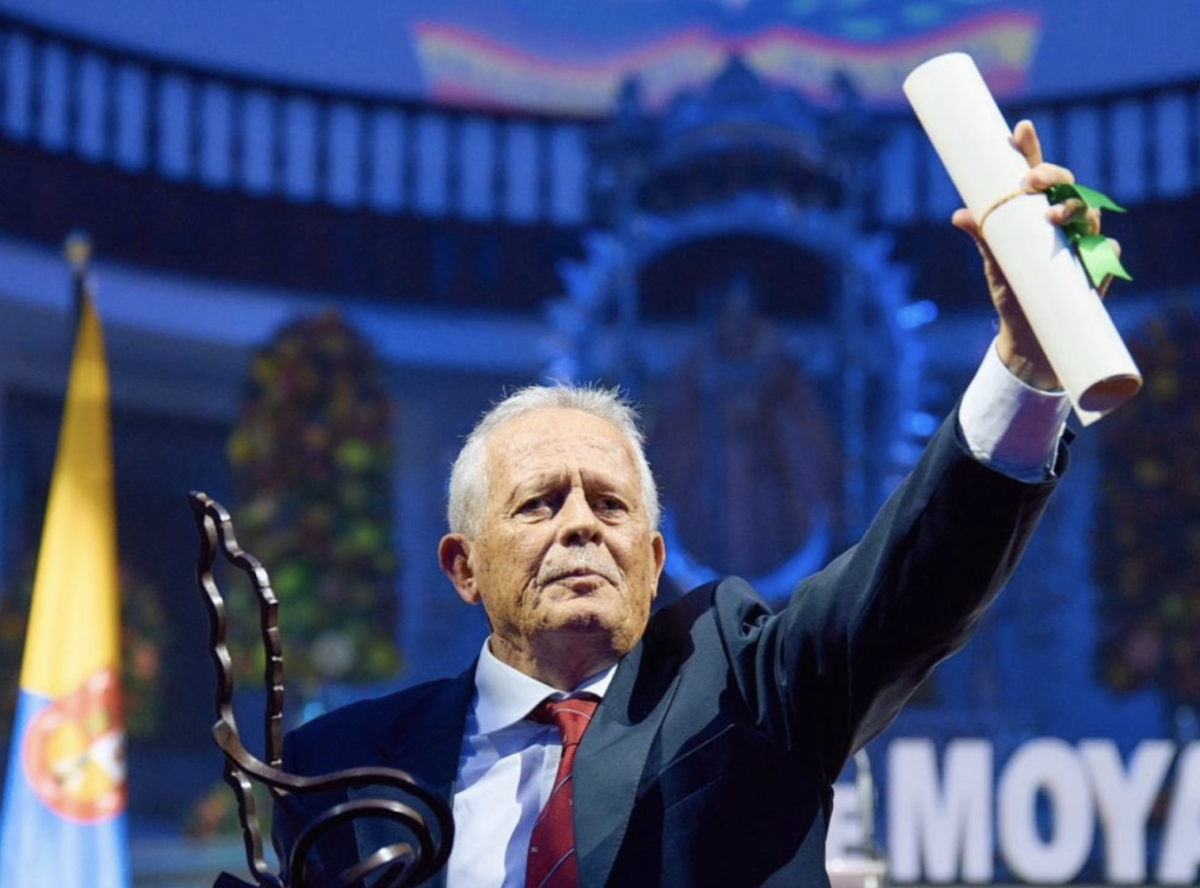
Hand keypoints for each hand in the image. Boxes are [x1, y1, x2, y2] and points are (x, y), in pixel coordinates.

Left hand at [951, 120, 1118, 390]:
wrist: (1027, 334)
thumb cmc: (1010, 289)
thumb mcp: (993, 262)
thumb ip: (982, 236)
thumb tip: (958, 215)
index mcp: (1036, 213)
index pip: (1035, 175)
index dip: (1030, 150)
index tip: (1019, 129)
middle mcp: (1064, 221)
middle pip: (1068, 186)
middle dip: (1053, 177)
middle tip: (1031, 181)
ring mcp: (1083, 242)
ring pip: (1090, 213)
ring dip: (1074, 209)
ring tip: (1053, 215)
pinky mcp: (1097, 268)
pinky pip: (1107, 252)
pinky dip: (1101, 247)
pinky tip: (1095, 247)